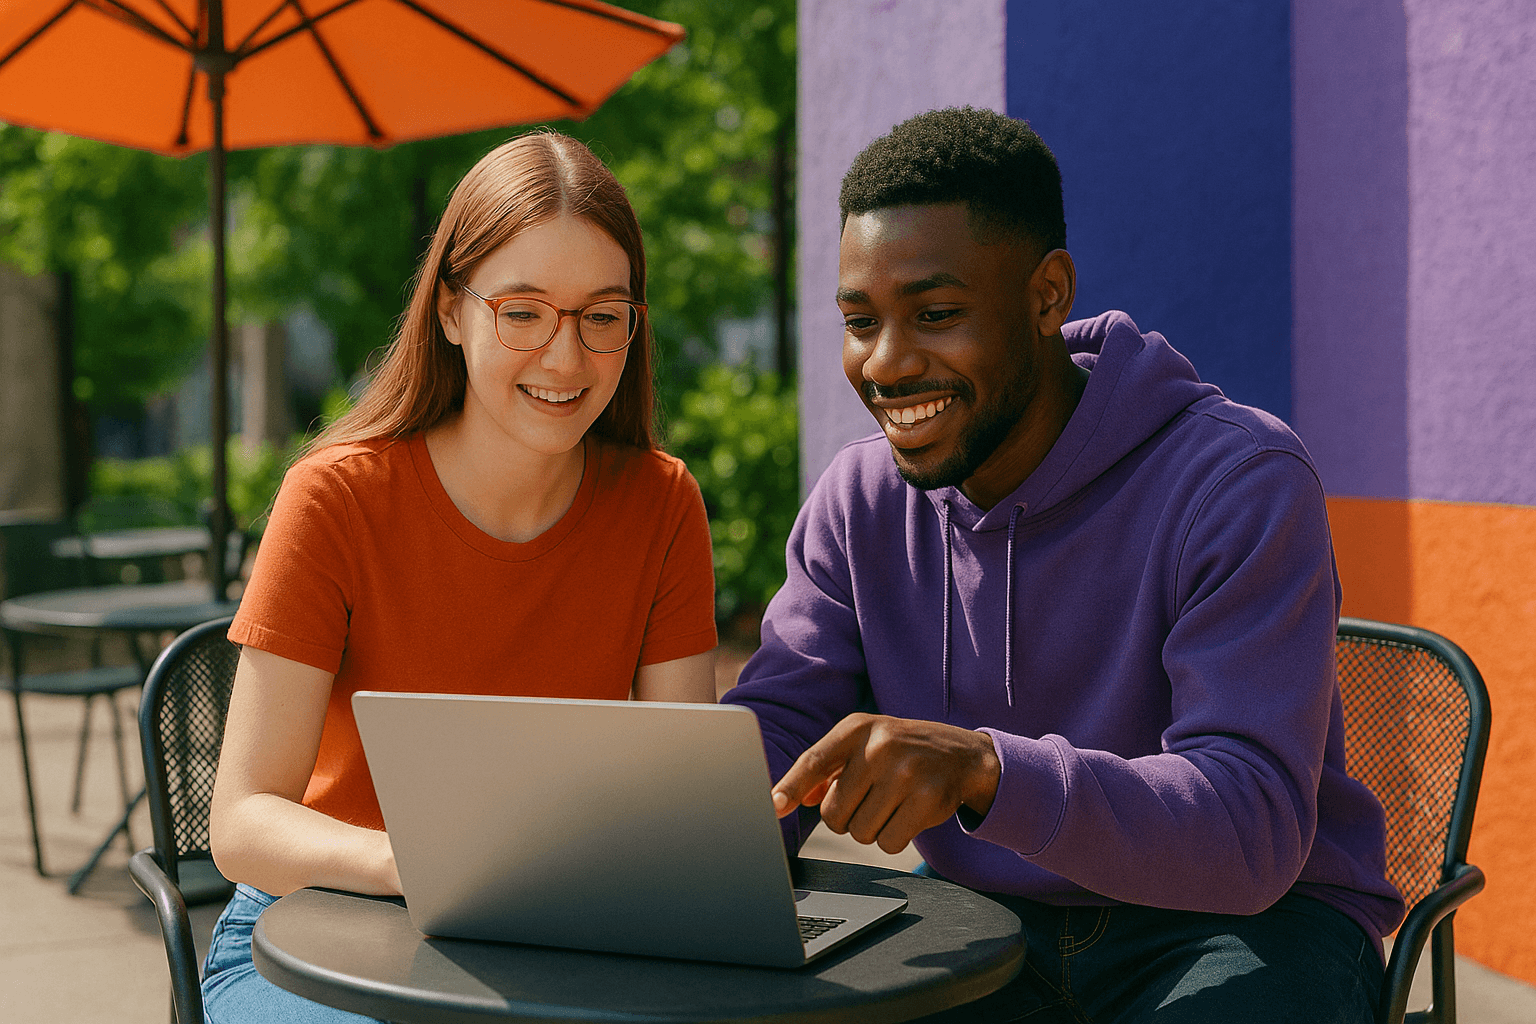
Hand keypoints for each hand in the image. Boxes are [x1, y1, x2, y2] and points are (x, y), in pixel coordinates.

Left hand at [771, 713, 1000, 853]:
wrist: (961, 754)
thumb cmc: (900, 750)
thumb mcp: (864, 745)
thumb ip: (827, 769)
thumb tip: (790, 798)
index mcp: (857, 729)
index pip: (814, 760)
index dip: (791, 785)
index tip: (774, 805)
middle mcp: (879, 747)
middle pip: (833, 813)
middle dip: (844, 818)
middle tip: (865, 803)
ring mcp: (905, 772)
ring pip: (860, 832)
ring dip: (870, 829)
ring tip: (889, 805)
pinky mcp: (928, 799)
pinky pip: (889, 843)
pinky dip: (893, 839)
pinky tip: (906, 816)